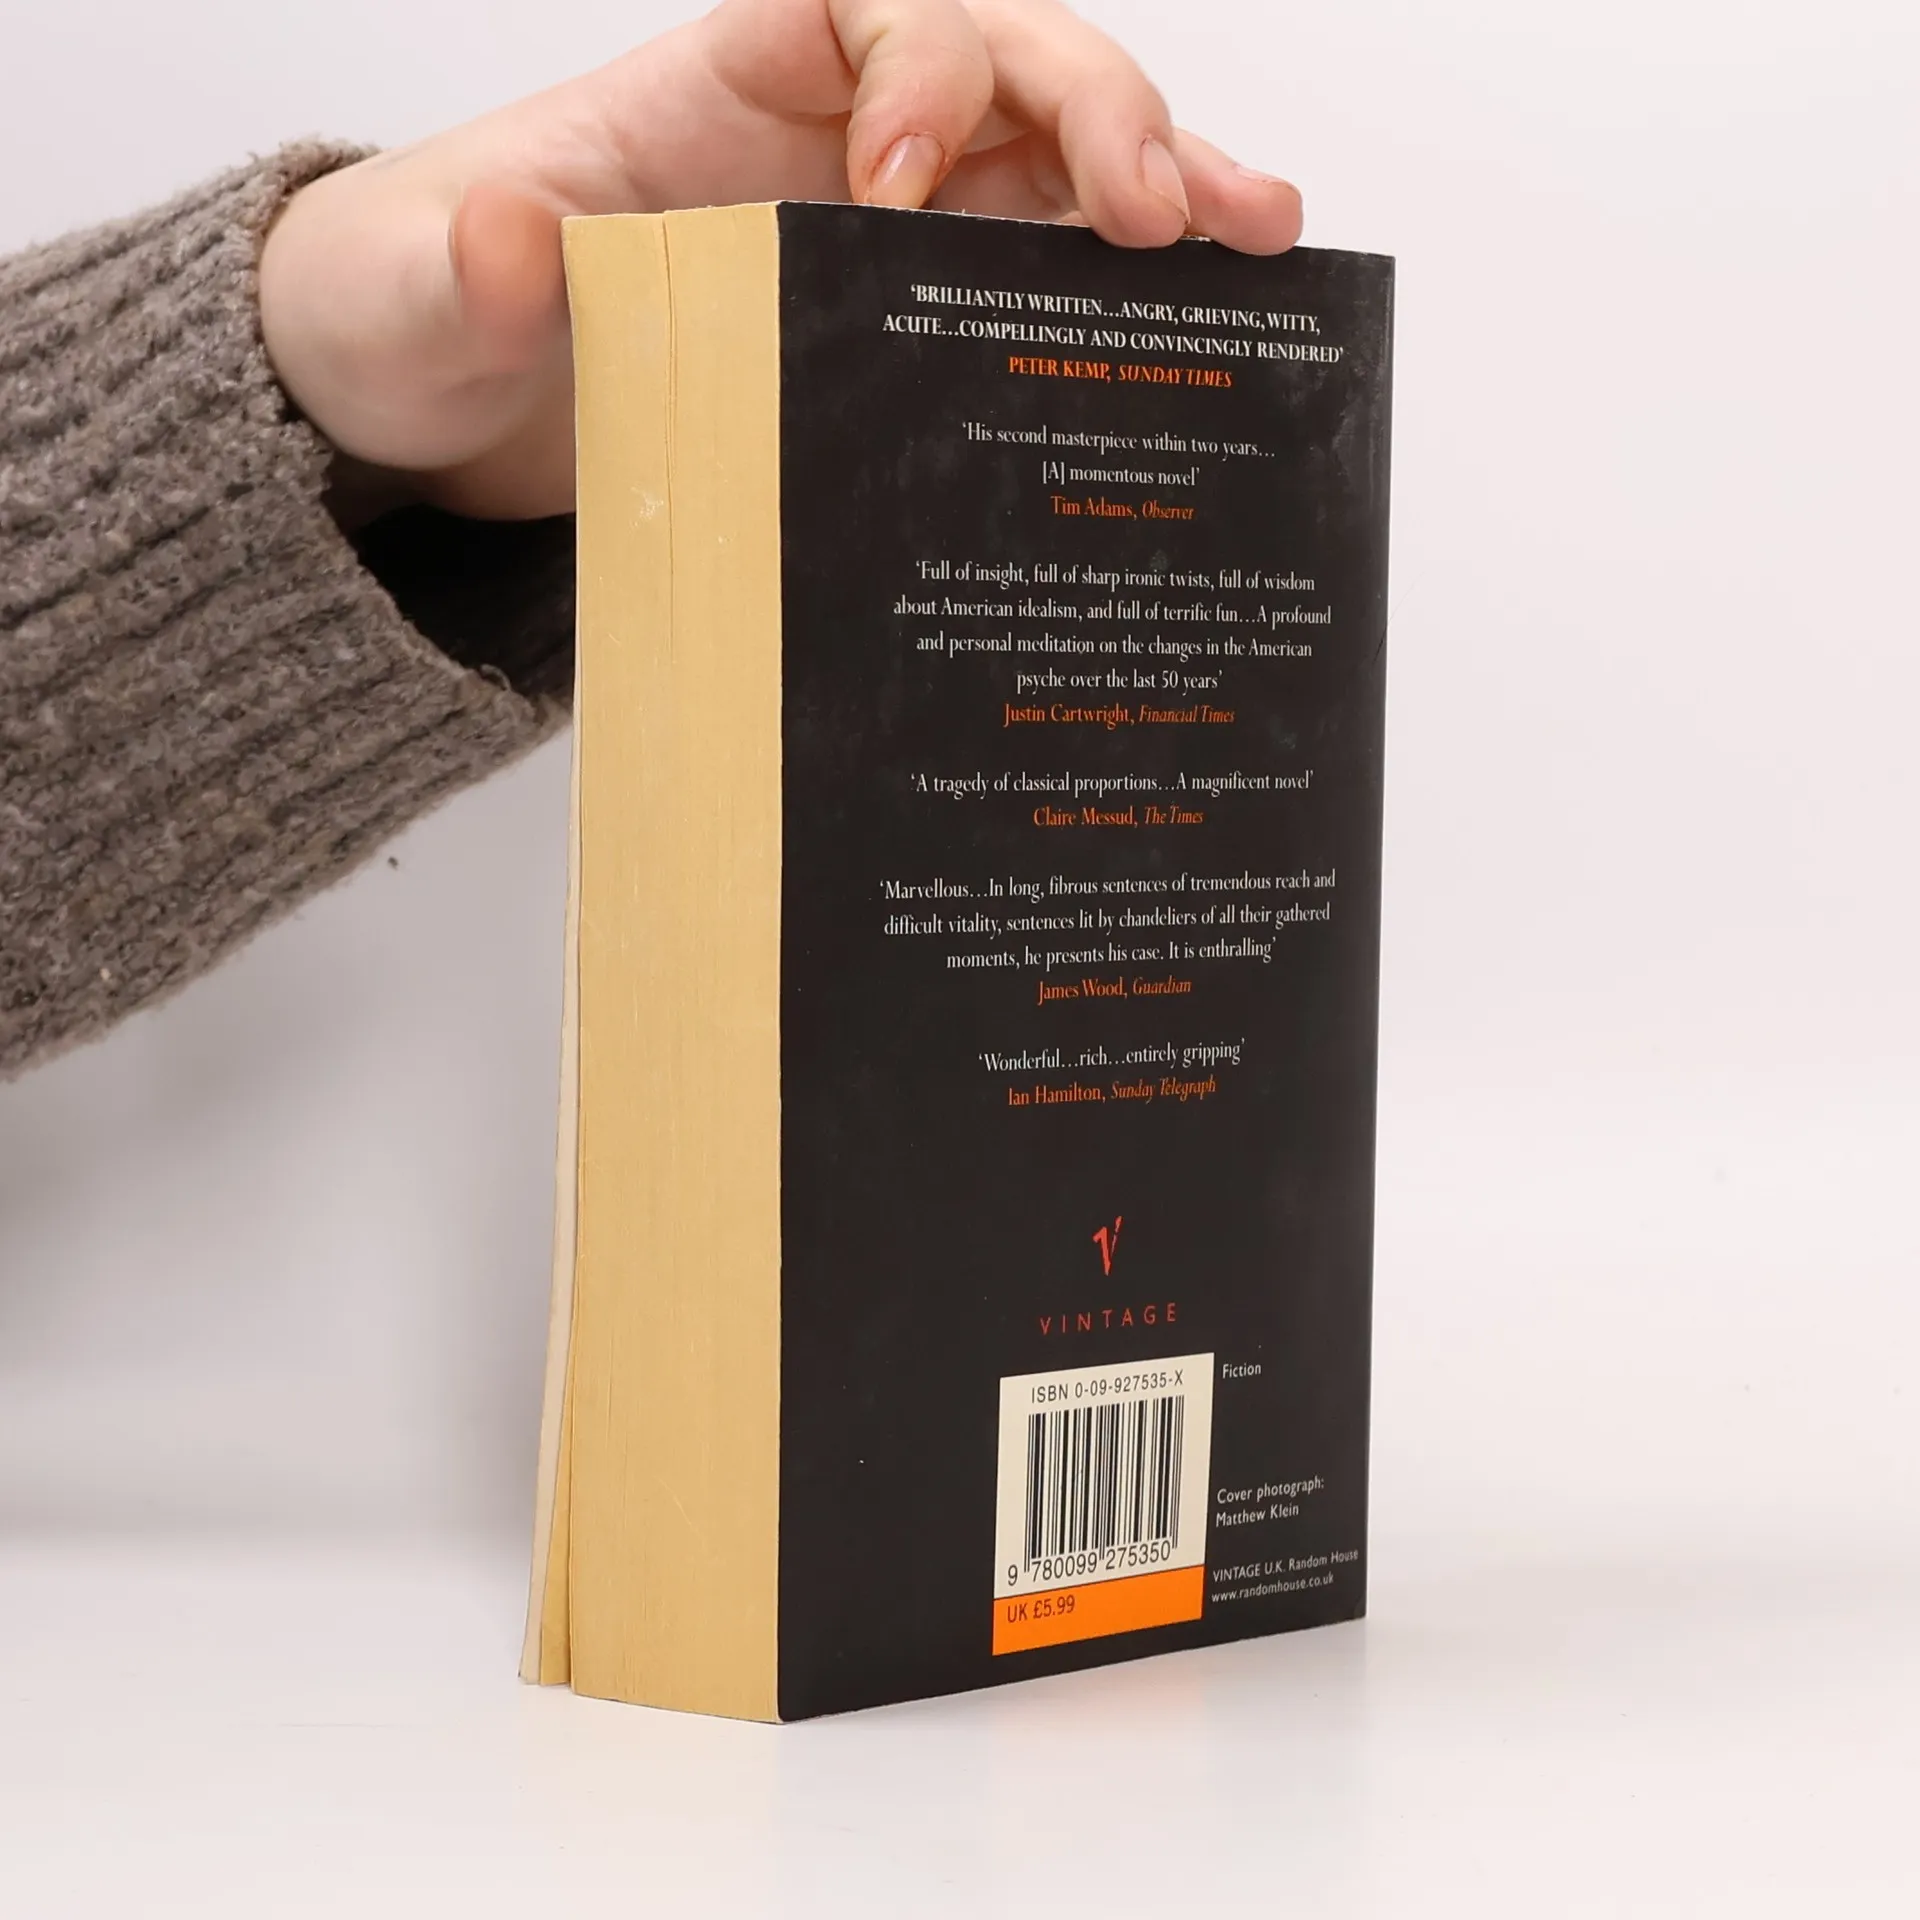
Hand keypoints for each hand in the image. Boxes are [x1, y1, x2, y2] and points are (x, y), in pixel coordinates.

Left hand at [260, 0, 1303, 520]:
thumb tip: (506, 245)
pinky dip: (1121, 294)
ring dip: (1155, 187)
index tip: (908, 180)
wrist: (453, 408)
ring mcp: (885, 221)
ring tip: (1252, 238)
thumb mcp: (414, 301)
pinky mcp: (912, 313)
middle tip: (1161, 212)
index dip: (923, 64)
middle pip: (1002, 65)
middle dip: (1094, 118)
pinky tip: (1202, 322)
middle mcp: (827, 131)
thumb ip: (460, 273)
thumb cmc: (431, 315)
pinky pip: (1037, 274)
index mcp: (719, 83)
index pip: (862, 8)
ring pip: (1052, 161)